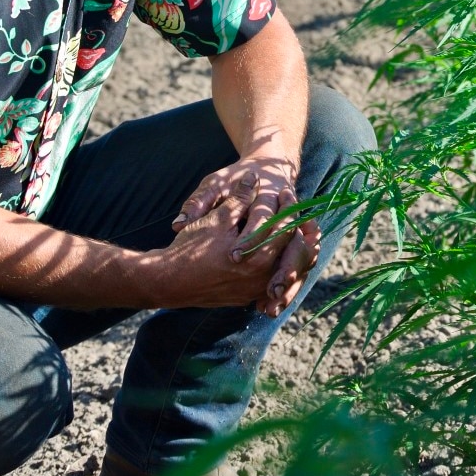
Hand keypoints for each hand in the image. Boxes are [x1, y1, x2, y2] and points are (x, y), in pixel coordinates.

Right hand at [173, 158, 320, 316]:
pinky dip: (280, 270)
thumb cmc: (190, 248)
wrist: (168, 281)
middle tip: (307, 221)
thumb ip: (239, 198)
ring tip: (301, 239)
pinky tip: (281, 258)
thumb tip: (253, 177)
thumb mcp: (217, 217)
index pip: (284, 229)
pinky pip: (272, 283)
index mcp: (257, 257)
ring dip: (294, 255)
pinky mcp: (246, 297)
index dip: (288, 209)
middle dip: (300, 235)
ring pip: (285, 272)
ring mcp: (254, 291)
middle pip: (292, 254)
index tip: (288, 195)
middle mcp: (260, 278)